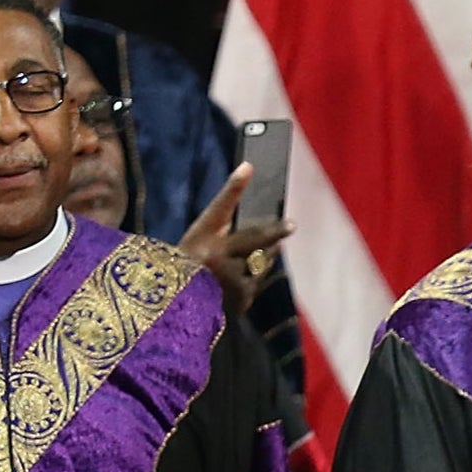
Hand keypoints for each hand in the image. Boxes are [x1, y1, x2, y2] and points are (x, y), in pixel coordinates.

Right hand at [180, 164, 293, 316]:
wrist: (181, 305)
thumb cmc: (192, 261)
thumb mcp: (201, 236)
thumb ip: (225, 216)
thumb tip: (247, 177)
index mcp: (200, 239)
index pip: (220, 207)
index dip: (234, 187)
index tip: (248, 167)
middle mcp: (214, 259)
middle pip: (254, 239)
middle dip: (274, 231)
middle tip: (290, 225)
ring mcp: (230, 281)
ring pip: (262, 260)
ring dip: (268, 253)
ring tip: (268, 247)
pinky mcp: (242, 300)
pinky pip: (259, 280)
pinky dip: (257, 274)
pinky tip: (244, 276)